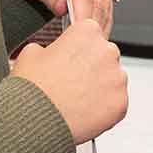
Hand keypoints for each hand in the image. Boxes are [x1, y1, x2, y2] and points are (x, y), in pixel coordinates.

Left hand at [0, 0, 114, 35]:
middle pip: (98, 0)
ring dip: (96, 25)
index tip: (74, 34)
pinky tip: (90, 35)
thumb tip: (63, 9)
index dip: (80, 15)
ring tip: (85, 44)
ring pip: (104, 6)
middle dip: (88, 23)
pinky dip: (99, 22)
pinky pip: (105, 7)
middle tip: (79, 44)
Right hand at [12, 18, 127, 143]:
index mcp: (87, 32)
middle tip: (72, 83)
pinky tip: (84, 111)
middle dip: (92, 68)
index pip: (90, 35)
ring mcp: (117, 78)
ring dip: (99, 88)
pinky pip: (115, 102)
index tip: (70, 60)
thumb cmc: (32, 87)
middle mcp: (107, 50)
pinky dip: (103, 108)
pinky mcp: (121, 102)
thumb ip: (48, 47)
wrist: (33, 120)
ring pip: (112, 80)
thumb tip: (50, 53)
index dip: (78, 50)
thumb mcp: (30, 53)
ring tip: (76, 99)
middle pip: (104, 57)